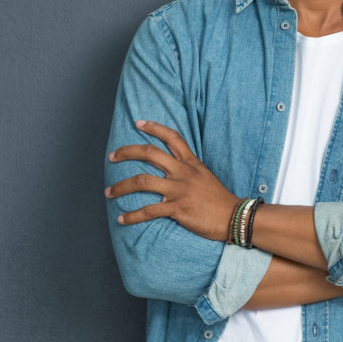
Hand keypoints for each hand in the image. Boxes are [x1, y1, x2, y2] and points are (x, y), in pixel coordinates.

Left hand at [105, 120, 238, 241]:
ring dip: (121, 187)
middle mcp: (183, 173)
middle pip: (150, 154)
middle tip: (112, 156)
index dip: (154, 128)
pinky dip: (132, 216)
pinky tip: (122, 219)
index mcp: (191, 163)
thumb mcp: (205, 176)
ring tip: (109, 192)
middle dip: (127, 152)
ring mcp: (180, 190)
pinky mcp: (178, 209)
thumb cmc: (218, 198)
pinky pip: (149, 210)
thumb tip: (171, 169)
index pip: (172, 138)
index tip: (138, 123)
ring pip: (143, 182)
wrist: (233, 216)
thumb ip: (188, 170)